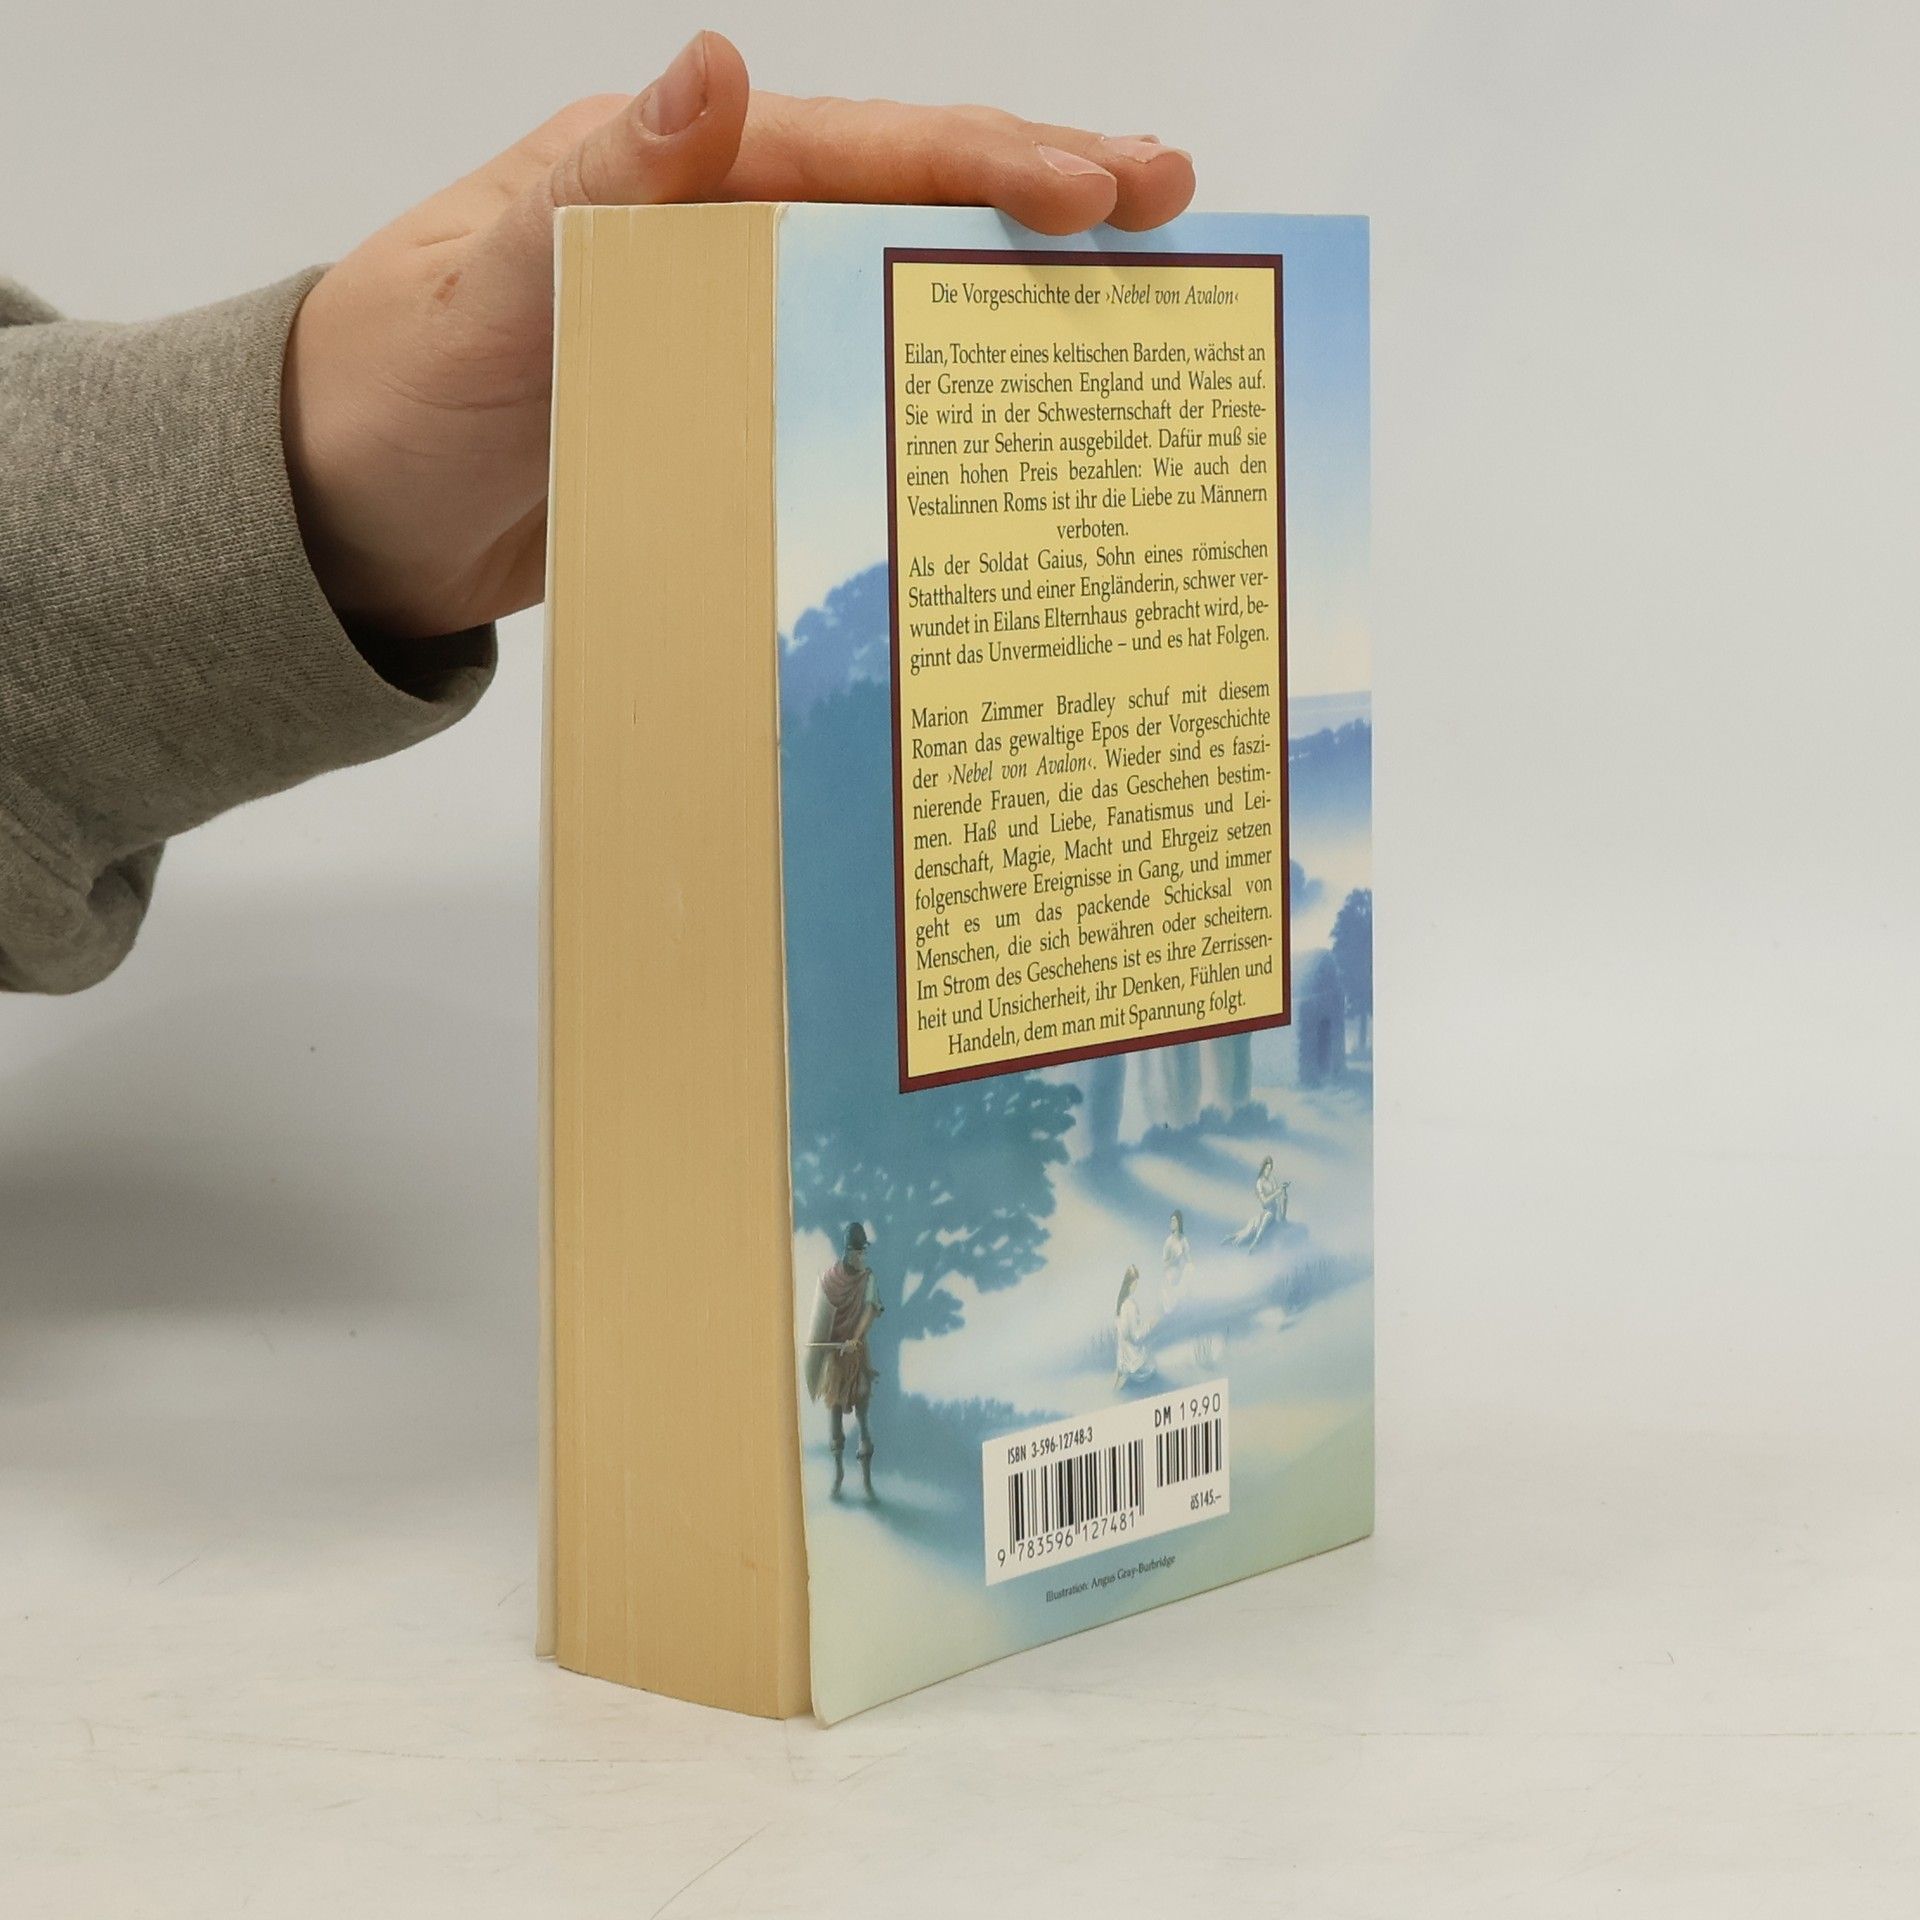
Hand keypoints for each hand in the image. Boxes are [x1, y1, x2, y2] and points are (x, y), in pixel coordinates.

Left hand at [282, 31, 1195, 638]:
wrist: (342, 519)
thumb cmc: (395, 390)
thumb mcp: (491, 289)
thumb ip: (604, 187)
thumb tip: (714, 63)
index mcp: (673, 177)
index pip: (859, 151)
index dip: (985, 164)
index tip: (1100, 189)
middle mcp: (717, 237)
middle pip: (904, 204)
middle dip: (1039, 200)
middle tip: (1172, 206)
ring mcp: (728, 331)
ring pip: (892, 297)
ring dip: (1005, 300)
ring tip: (1128, 308)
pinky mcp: (725, 417)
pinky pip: (847, 394)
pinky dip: (930, 399)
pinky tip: (1004, 429)